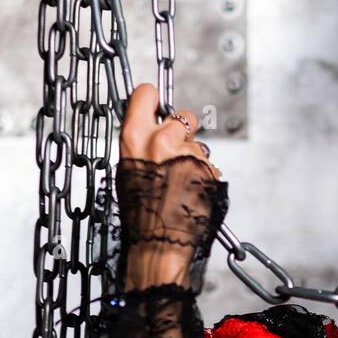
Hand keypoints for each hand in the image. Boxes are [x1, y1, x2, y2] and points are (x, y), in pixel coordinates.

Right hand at [119, 84, 223, 289]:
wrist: (160, 243)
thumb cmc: (141, 214)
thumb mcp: (127, 171)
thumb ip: (140, 145)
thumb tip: (149, 130)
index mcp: (136, 136)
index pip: (146, 94)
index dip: (153, 100)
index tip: (156, 104)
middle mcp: (163, 140)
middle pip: (183, 117)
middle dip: (183, 132)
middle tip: (176, 154)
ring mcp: (189, 154)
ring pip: (198, 145)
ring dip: (194, 160)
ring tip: (181, 185)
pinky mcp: (209, 170)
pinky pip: (209, 166)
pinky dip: (204, 178)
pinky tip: (192, 194)